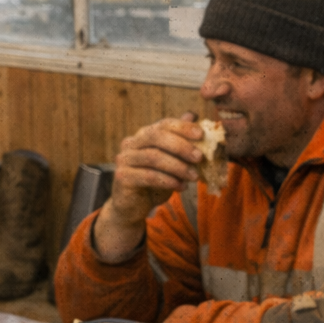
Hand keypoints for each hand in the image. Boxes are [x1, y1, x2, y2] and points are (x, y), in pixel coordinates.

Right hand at [93, 112, 205, 258]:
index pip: (164, 124)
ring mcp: (124, 159)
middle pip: (156, 136)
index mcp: (144, 135)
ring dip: (178, 166)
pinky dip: (167, 180)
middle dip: (181, 146)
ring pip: (153, 157)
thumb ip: (181, 142)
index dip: (183, 127)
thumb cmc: (156, 182)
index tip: (201, 135)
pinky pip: (148, 176)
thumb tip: (193, 115)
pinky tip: (181, 187)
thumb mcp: (173, 162)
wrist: (133, 207)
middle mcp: (131, 143)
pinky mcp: (122, 177)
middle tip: (200, 157)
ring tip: (194, 177)